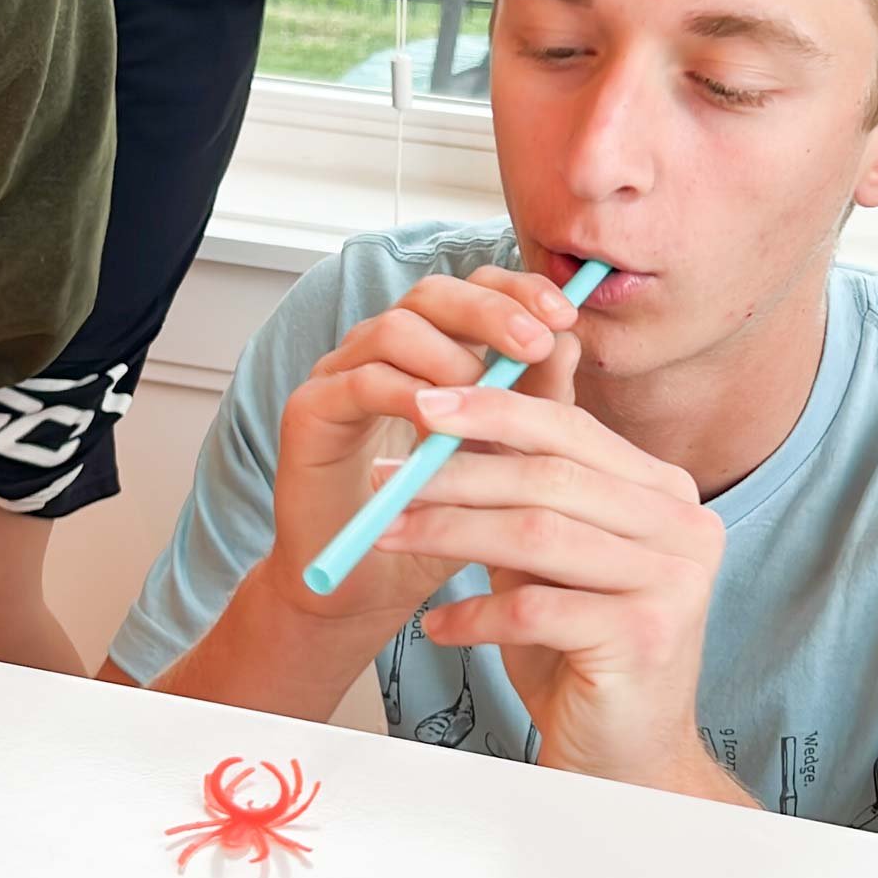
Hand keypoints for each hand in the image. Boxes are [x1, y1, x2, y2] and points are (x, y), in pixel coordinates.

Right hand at [265, 266, 579, 652]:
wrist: (370, 588)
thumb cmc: (440, 520)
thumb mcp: (503, 457)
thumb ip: (533, 402)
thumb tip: (567, 339)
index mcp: (430, 349)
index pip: (473, 289)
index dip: (518, 291)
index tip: (566, 315)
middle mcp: (381, 350)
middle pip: (433, 293)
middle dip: (491, 311)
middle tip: (536, 342)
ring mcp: (340, 374)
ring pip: (394, 328)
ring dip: (449, 355)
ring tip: (488, 395)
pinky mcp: (310, 411)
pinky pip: (358, 381)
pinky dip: (403, 395)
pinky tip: (438, 423)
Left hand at [372, 337, 725, 789]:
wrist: (627, 760)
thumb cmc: (579, 653)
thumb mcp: (549, 559)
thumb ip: (522, 490)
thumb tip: (449, 412)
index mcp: (667, 495)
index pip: (572, 431)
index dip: (494, 410)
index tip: (421, 403)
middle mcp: (685, 529)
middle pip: (551, 476)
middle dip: (456, 471)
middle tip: (384, 474)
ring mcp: (673, 583)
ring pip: (537, 535)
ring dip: (448, 532)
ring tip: (385, 536)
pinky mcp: (645, 638)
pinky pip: (534, 610)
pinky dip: (473, 615)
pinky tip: (436, 627)